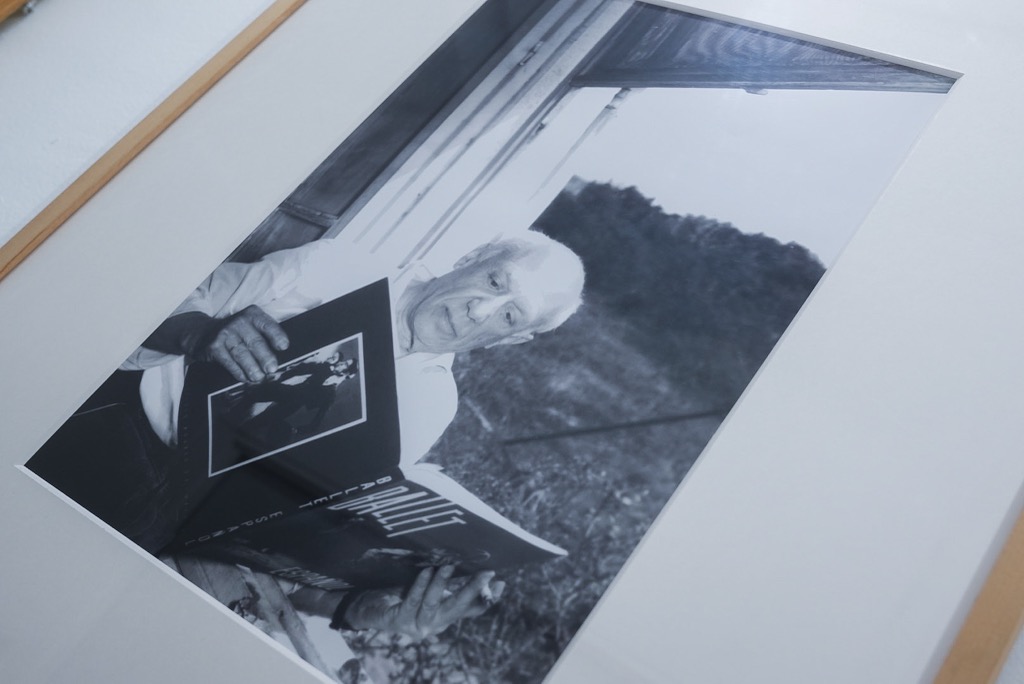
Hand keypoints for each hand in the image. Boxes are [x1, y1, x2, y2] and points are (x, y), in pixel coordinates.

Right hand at [195, 305, 289, 382]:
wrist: (202, 332)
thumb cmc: (236, 333)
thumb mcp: (251, 327)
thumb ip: (265, 337)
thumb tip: (279, 359)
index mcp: (253, 315)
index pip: (267, 325)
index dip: (276, 336)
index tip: (284, 347)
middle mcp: (239, 322)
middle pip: (255, 342)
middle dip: (265, 357)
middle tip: (272, 369)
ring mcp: (225, 334)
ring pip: (242, 353)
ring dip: (252, 368)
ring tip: (259, 378)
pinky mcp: (214, 346)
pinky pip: (229, 362)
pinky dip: (238, 372)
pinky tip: (245, 378)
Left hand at [343, 566, 504, 638]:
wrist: (368, 606)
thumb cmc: (401, 593)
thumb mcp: (430, 587)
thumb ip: (451, 583)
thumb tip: (475, 569)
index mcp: (446, 616)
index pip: (473, 609)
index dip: (488, 597)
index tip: (501, 581)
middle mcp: (435, 624)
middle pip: (459, 608)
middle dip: (473, 590)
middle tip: (487, 573)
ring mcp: (417, 625)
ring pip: (435, 606)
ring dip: (443, 585)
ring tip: (449, 566)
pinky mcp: (400, 621)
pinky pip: (413, 602)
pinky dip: (421, 586)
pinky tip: (426, 571)